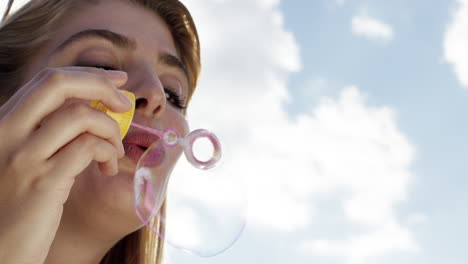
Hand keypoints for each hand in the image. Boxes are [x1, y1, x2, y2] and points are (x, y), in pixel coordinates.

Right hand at [0, 67, 131, 263]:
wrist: (1, 249)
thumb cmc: (19, 203)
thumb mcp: (25, 158)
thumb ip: (46, 131)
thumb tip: (93, 106)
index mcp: (3, 123)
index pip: (47, 80)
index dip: (88, 75)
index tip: (117, 79)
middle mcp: (6, 132)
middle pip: (57, 83)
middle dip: (101, 84)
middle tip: (125, 103)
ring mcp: (22, 157)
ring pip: (80, 115)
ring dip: (111, 129)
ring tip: (116, 151)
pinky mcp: (42, 182)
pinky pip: (89, 147)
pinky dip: (109, 152)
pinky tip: (108, 167)